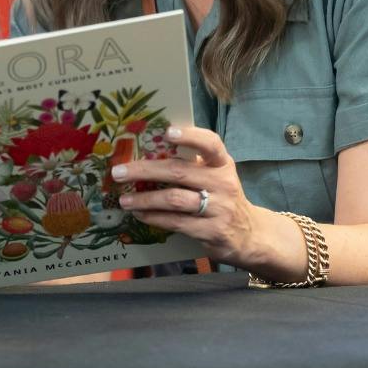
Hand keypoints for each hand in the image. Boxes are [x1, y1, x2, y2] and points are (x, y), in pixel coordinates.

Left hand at [110, 126, 259, 267]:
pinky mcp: (212, 231)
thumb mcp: (217, 176)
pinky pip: (176, 222)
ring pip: (174, 199)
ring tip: (124, 199)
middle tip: (118, 172)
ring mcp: (219, 208)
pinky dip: (154, 217)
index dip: (190, 136)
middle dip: (145, 171)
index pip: (210, 144)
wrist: (249, 235)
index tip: (167, 132)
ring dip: (145, 199)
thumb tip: (150, 151)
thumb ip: (193, 164)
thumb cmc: (223, 198)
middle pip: (179, 172)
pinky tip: (140, 214)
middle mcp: (223, 183)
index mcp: (223, 163)